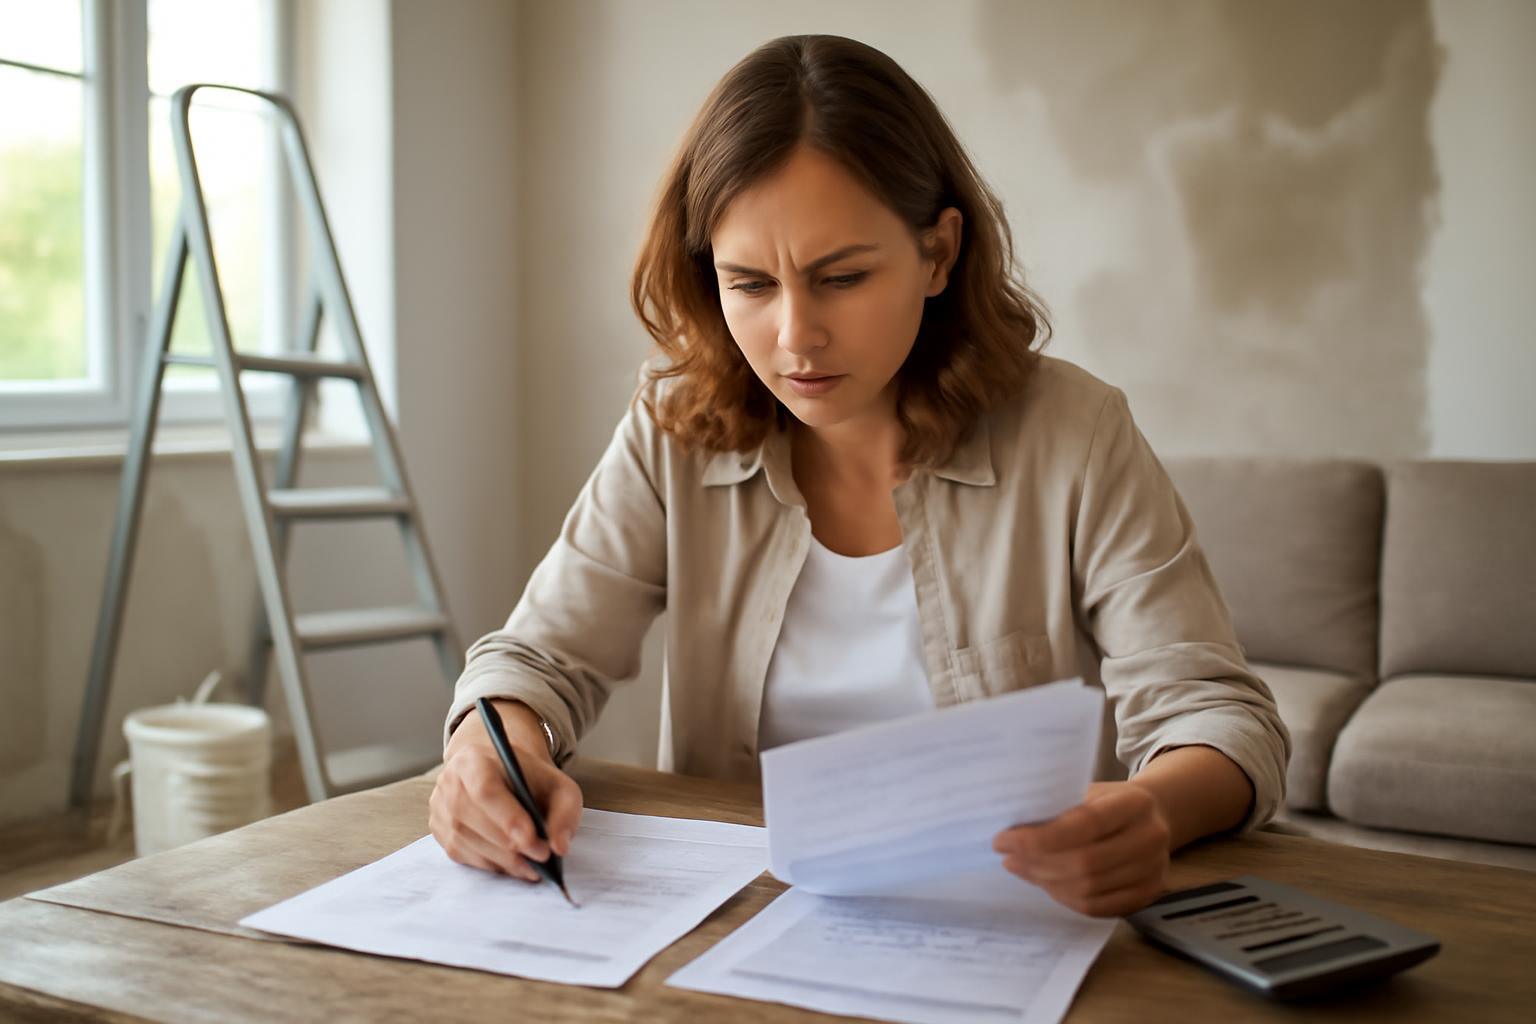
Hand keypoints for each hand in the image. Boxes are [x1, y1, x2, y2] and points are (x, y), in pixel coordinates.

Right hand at [429, 700, 582, 881]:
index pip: (485, 791)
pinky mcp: (440, 832)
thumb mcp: (557, 784)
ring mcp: (441, 809)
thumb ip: (565, 811)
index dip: (508, 819)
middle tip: (541, 858)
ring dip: (504, 861)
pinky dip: (492, 865)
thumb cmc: (528, 779)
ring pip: (469, 843)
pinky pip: (465, 856)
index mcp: (474, 760)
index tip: (534, 842)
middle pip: (476, 822)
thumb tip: (559, 847)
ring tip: (533, 867)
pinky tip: (513, 864)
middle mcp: (450, 783)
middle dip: (511, 846)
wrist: (501, 772)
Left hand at [992, 781, 1170, 916]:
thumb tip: (1013, 833)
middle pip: (1085, 862)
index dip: (1040, 837)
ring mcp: (1153, 870)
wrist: (1154, 816)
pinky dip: (1066, 898)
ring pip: (1089, 888)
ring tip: (1022, 869)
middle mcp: (1150, 838)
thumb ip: (1061, 808)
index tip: (1003, 840)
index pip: (1084, 825)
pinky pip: (1098, 907)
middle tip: (1009, 859)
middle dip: (1038, 863)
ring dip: (1047, 882)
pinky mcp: (1148, 895)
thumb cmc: (1110, 801)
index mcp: (1135, 803)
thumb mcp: (1090, 790)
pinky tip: (1046, 884)